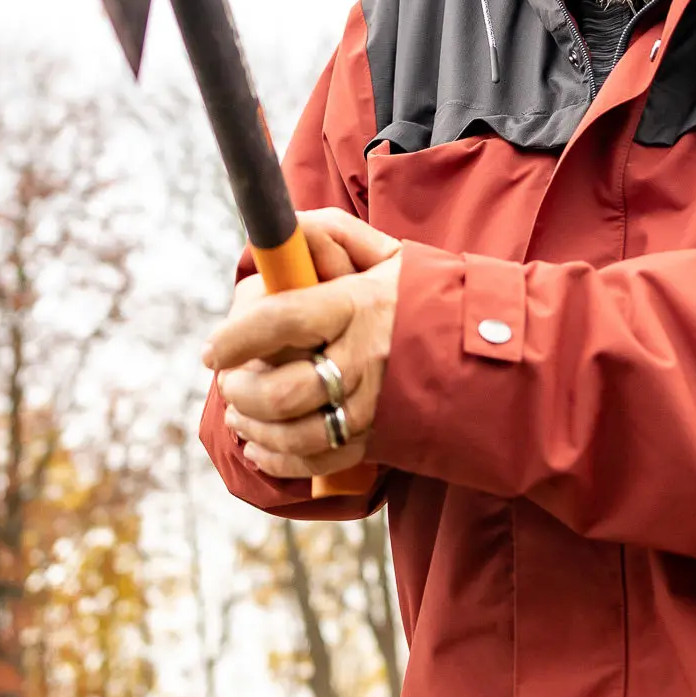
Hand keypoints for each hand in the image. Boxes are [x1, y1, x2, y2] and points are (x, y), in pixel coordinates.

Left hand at [204, 209, 401, 478]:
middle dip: (242, 391)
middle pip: (283, 393)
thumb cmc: (415, 290)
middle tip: (229, 380)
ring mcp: (374, 405)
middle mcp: (366, 358)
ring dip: (254, 427)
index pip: (283, 320)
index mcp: (358, 304)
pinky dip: (279, 461)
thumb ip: (326, 235)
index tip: (212, 350)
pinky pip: (320, 460)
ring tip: (239, 412)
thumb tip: (275, 241)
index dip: (237, 337)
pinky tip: (259, 447)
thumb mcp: (379, 251)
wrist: (483, 343)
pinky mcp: (379, 437)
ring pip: (297, 434)